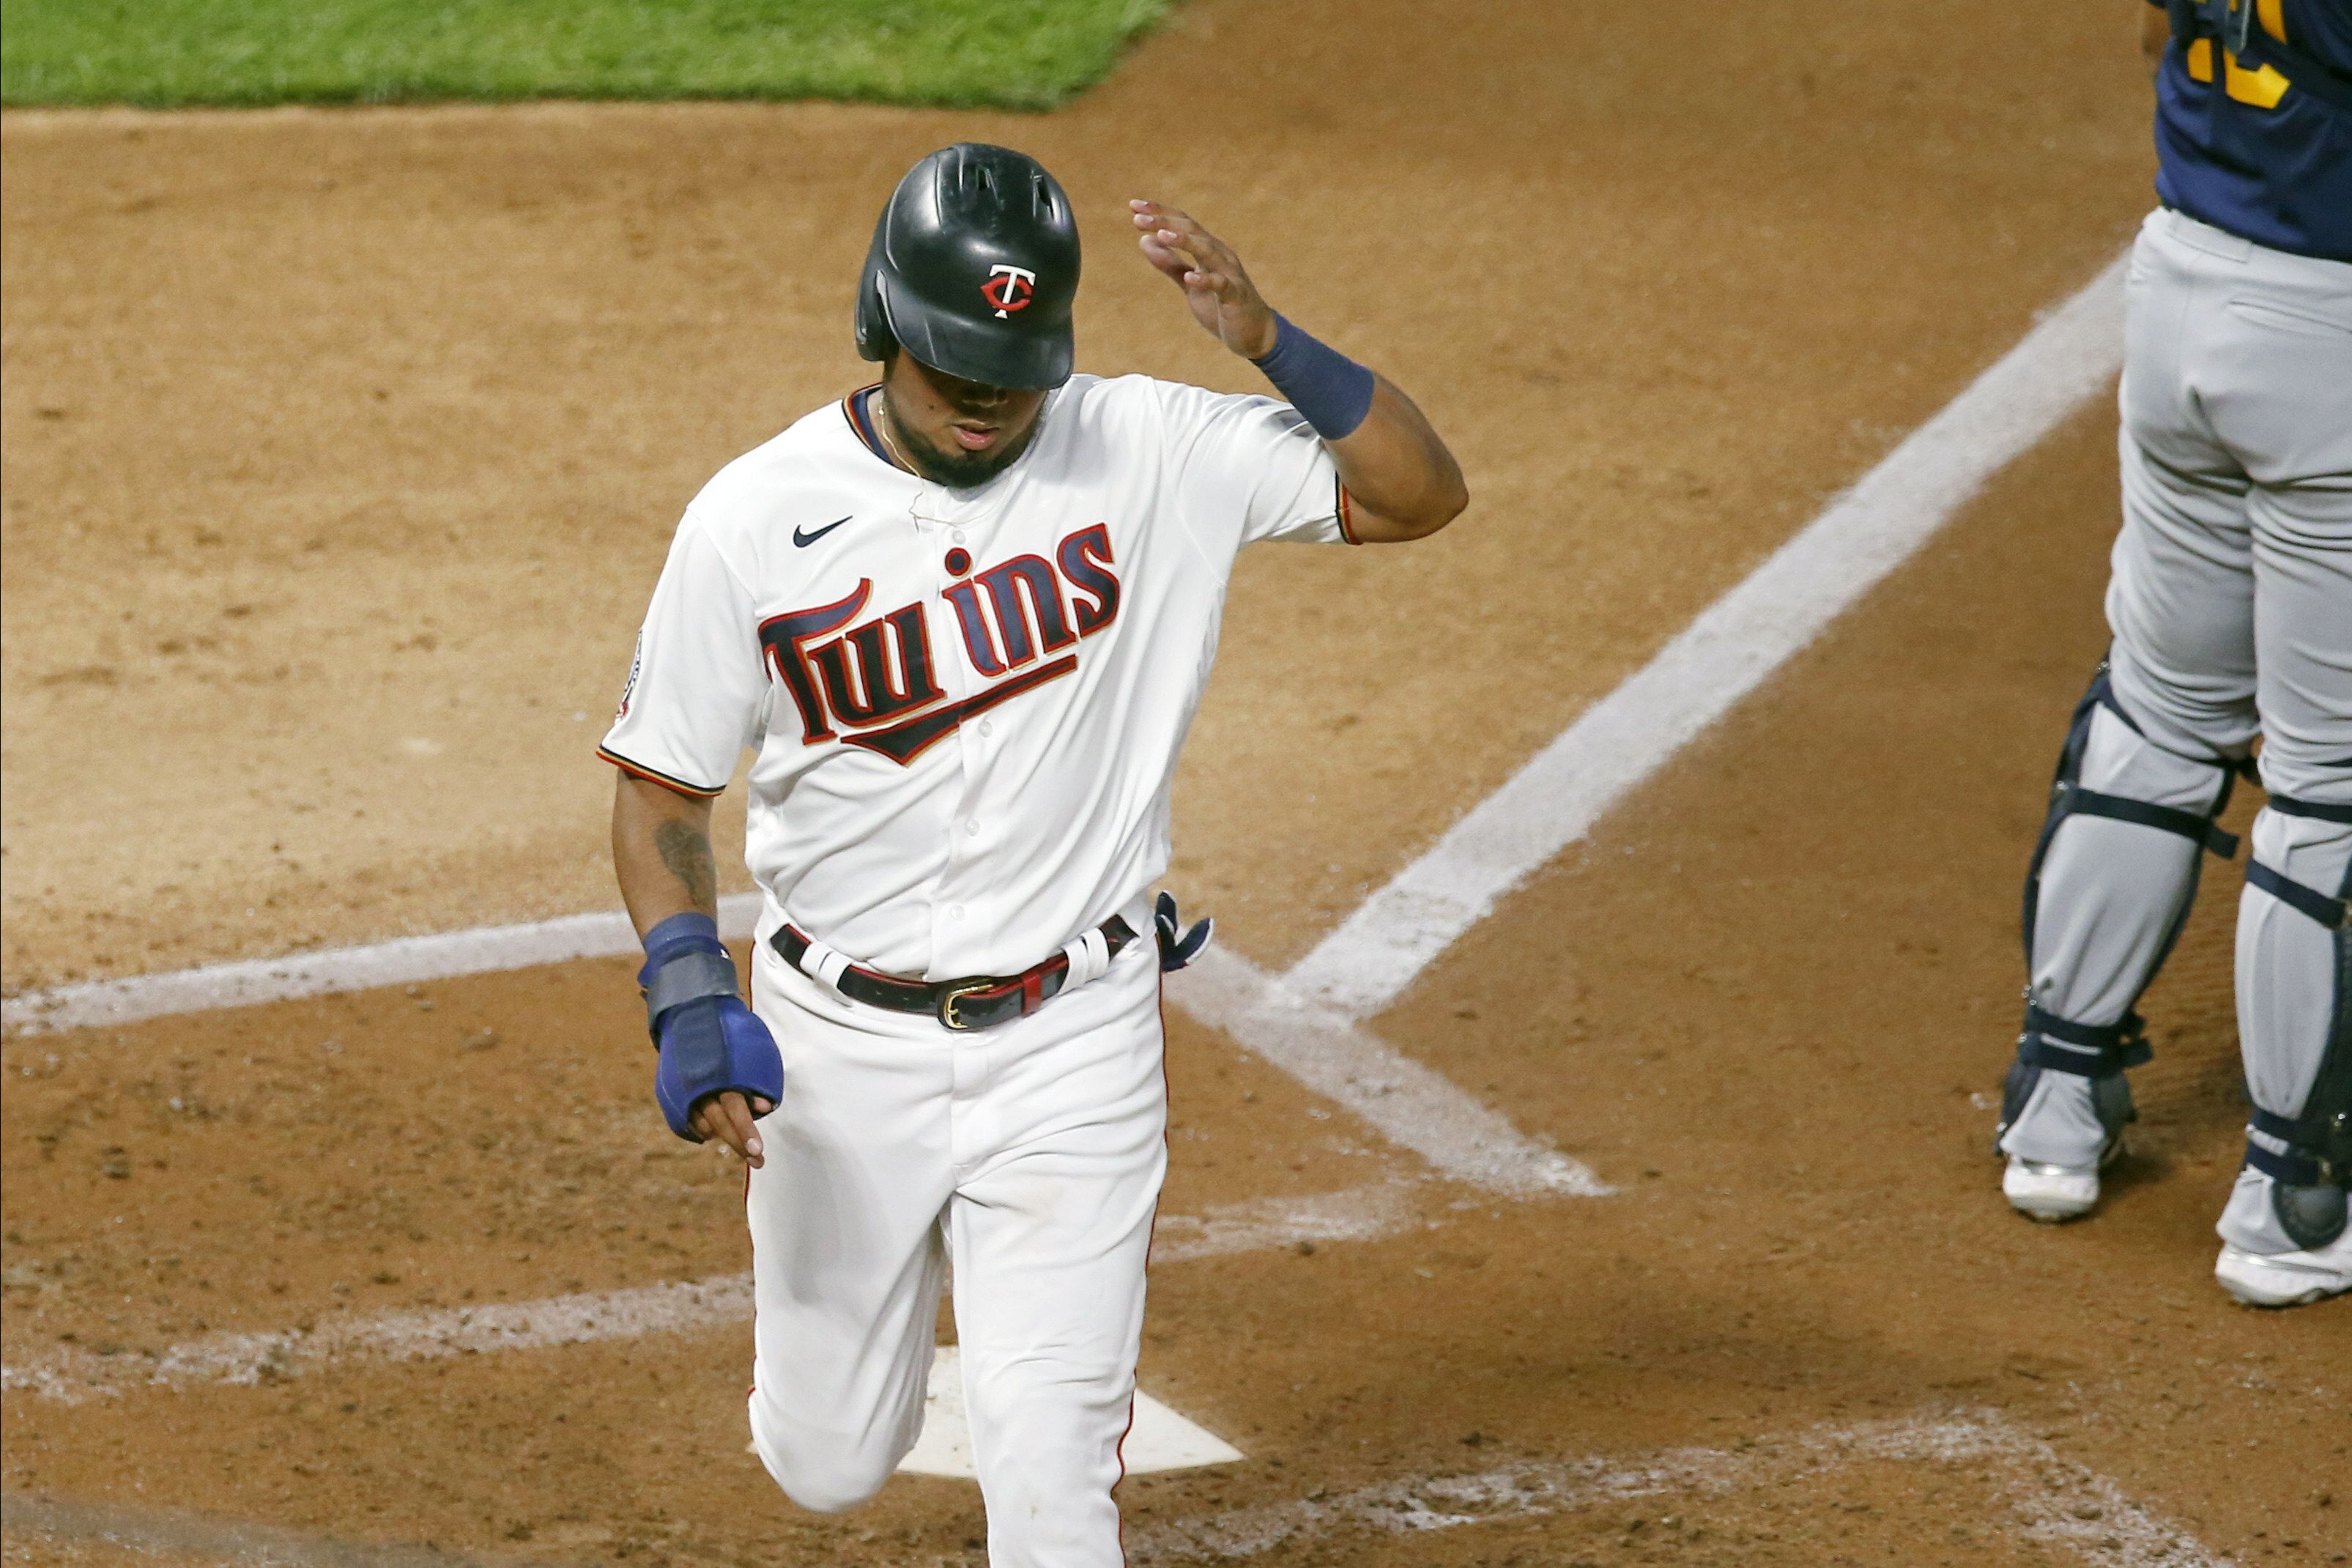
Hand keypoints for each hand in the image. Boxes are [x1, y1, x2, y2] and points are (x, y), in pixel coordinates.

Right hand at [653, 995, 784, 1166]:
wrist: (689, 1012)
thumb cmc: (729, 1029)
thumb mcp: (750, 1047)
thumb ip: (757, 1077)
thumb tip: (764, 1107)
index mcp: (720, 1073)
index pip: (735, 1110)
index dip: (746, 1131)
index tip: (758, 1151)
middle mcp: (700, 1085)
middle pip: (721, 1123)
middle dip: (740, 1143)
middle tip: (759, 1161)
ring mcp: (683, 1091)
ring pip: (705, 1125)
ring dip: (724, 1137)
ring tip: (746, 1146)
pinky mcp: (672, 1095)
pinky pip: (692, 1121)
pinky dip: (705, 1128)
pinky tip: (718, 1131)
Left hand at [1131, 200, 1276, 358]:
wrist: (1254, 333)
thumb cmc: (1221, 306)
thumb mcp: (1190, 284)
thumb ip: (1170, 264)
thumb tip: (1143, 241)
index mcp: (1208, 249)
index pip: (1182, 223)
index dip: (1160, 213)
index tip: (1133, 206)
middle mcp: (1220, 255)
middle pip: (1192, 230)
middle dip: (1165, 222)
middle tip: (1138, 217)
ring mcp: (1230, 274)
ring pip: (1207, 251)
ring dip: (1185, 241)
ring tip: (1162, 235)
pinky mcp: (1236, 297)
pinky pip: (1221, 285)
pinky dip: (1205, 280)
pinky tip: (1190, 278)